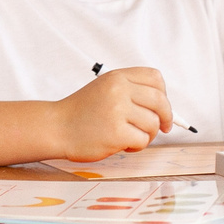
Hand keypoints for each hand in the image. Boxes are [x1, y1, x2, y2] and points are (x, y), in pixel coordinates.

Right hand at [51, 67, 172, 160]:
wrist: (57, 128)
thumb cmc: (81, 112)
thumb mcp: (105, 89)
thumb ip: (131, 91)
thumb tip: (164, 109)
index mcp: (117, 77)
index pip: (155, 78)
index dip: (163, 94)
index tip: (161, 108)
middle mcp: (119, 90)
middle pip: (160, 101)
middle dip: (167, 117)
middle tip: (164, 128)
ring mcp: (118, 111)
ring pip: (153, 124)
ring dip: (147, 135)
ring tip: (129, 137)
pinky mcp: (116, 133)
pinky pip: (142, 140)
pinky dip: (136, 146)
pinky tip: (122, 145)